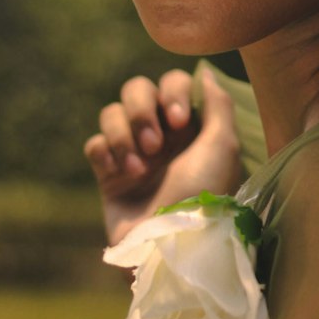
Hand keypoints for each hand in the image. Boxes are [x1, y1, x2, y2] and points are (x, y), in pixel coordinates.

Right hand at [84, 67, 242, 244]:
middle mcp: (162, 134)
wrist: (168, 244)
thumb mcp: (223, 146)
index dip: (171, 92)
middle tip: (154, 147)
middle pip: (137, 89)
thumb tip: (207, 73)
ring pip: (112, 113)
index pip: (173, 82)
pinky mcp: (108, 174)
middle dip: (141, 112)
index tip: (178, 120)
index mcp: (191, 126)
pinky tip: (118, 172)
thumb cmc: (203, 195)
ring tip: (137, 169)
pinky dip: (104, 153)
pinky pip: (95, 144)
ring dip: (123, 135)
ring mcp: (133, 153)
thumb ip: (218, 105)